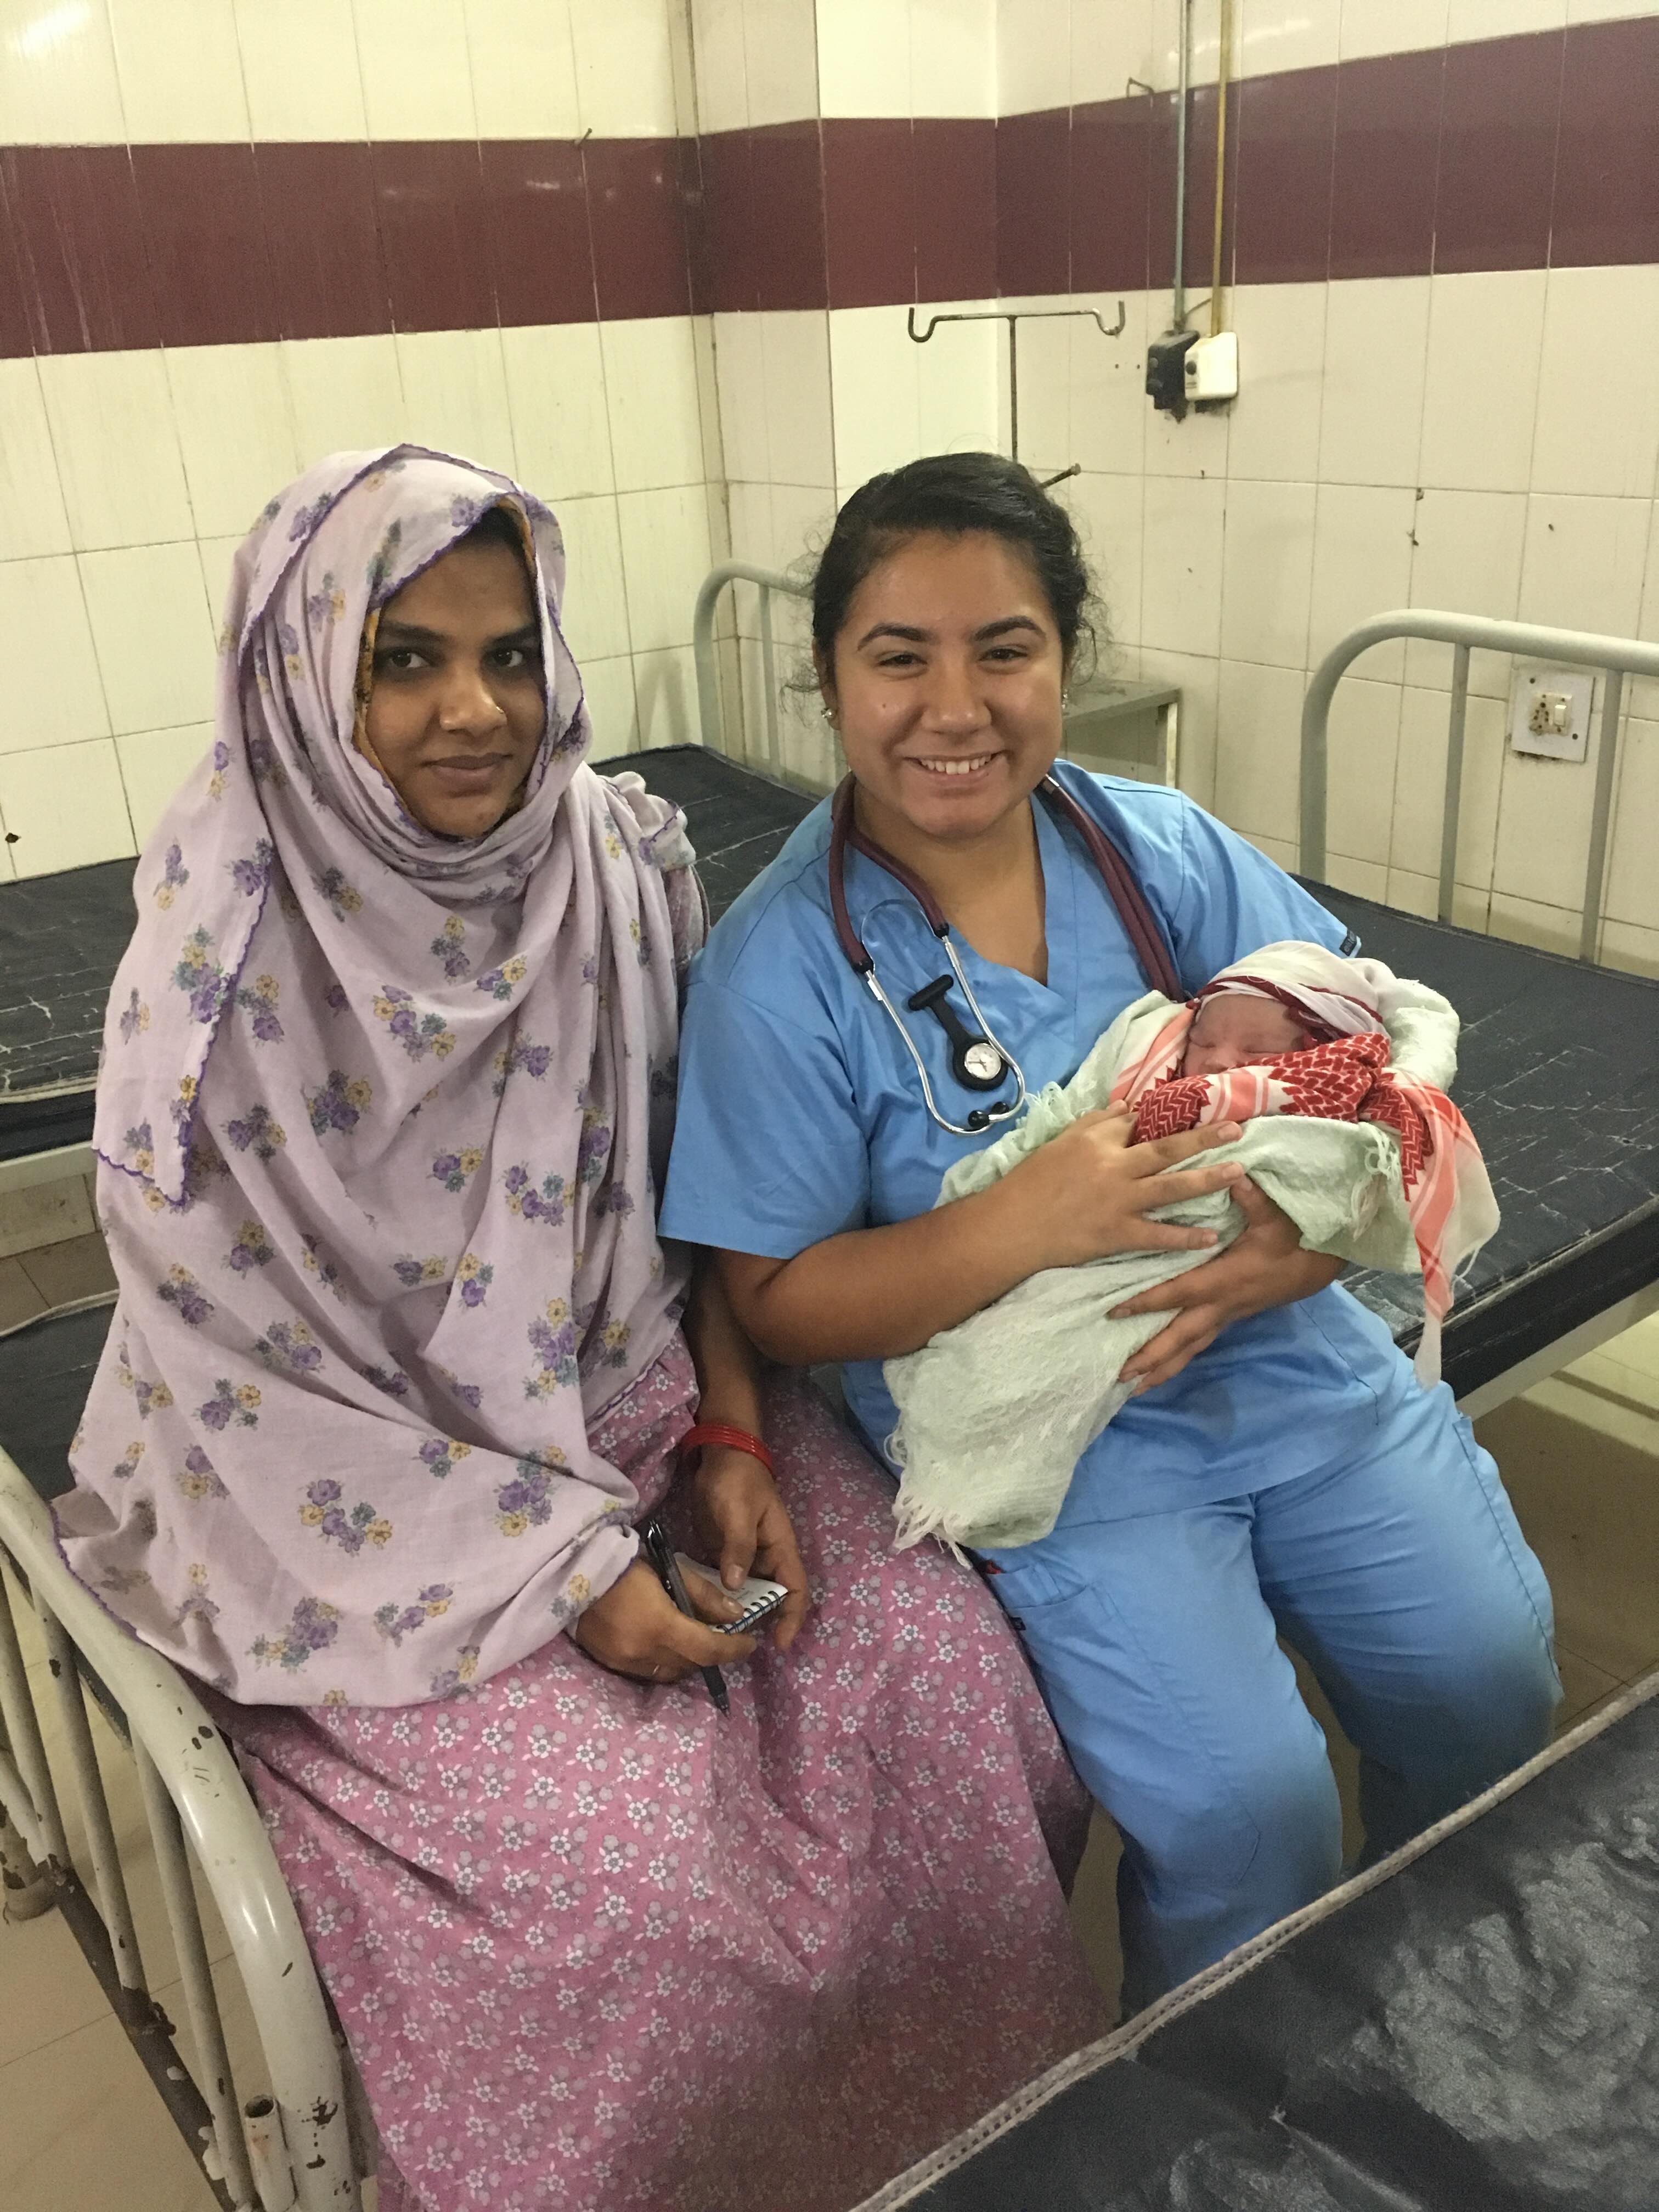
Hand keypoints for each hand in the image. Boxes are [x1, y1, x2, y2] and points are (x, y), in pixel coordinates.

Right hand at [571, 1559, 757, 1682]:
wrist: (572, 1569)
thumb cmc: (625, 1564)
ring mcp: (623, 1662)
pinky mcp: (609, 1663)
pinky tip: (668, 1645)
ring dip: (689, 1662)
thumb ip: (705, 1595)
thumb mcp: (670, 1570)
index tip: (750, 1642)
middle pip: (690, 1665)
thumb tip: (736, 1616)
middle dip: (712, 1653)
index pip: (708, 1650)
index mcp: (659, 1626)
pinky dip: (665, 1663)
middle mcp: (642, 1652)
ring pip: (669, 1674)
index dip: (734, 1649)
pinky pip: (648, 1672)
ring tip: (698, 1642)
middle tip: (725, 1637)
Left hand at [690, 1445, 810, 1650]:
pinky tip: (700, 1613)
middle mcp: (767, 1558)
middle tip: (735, 1644)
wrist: (721, 1456)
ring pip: (747, 1595)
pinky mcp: (726, 1554)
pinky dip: (718, 1599)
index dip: (792, 1618)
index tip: (779, 1645)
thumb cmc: (736, 1480)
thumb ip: (738, 1547)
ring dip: (736, 1613)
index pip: (795, 1590)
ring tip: (716, 1635)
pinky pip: (726, 1584)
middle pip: (771, 1599)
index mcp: (781, 1547)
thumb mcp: (737, 1511)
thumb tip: (734, 1585)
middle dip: (759, 1623)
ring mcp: (746, 1557)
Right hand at [1004, 1107, 1248, 1273]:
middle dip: (1205, 1138)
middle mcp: (1114, 1166)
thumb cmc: (1031, 1182)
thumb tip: (1126, 1105)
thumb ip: (1095, 1122)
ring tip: (1238, 1172)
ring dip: (1207, 1179)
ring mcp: (1119, 1201)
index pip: (1137, 1123)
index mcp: (1097, 1140)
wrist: (1012, 1226)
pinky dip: (1185, 1237)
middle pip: (1167, 1148)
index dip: (1165, 1119)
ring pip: (1172, 1187)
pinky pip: (1158, 1235)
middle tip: (1237, 1130)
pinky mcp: (1118, 1233)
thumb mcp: (1059, 1142)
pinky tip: (1210, 1238)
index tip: (1194, 1113)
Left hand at [1111, 1176, 1344, 1391]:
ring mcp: (1227, 1315)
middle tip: (1119, 1377)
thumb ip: (1253, 1197)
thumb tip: (1234, 1174)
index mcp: (1227, 1279)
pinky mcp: (1230, 1318)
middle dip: (1151, 1358)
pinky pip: (1199, 1343)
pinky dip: (1178, 1359)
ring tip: (1131, 1388)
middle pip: (1182, 1338)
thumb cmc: (1296, 1237)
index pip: (1180, 1292)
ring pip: (1190, 1348)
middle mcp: (1223, 1305)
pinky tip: (1158, 1371)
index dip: (1149, 1301)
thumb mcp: (1276, 1215)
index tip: (1115, 1311)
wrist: (1320, 1264)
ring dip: (1162, 1369)